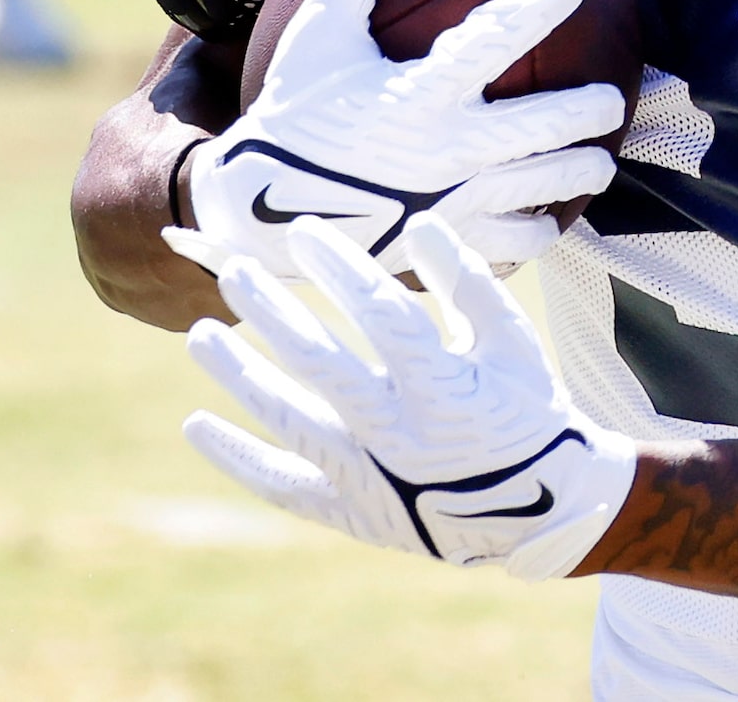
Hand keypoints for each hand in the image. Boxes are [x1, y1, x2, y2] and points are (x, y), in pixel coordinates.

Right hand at [174, 0, 626, 279]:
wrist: (259, 210)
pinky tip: (548, 220)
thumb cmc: (295, 109)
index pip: (493, 39)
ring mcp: (451, 205)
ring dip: (581, 173)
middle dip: (590, 111)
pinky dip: (538, 232)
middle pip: (544, 129)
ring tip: (597, 164)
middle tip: (611, 98)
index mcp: (416, 96)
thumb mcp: (318, 33)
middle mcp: (444, 153)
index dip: (539, 3)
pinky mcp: (446, 245)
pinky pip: (512, 246)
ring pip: (543, 190)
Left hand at [185, 215, 636, 577]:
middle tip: (234, 273)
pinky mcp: (353, 512)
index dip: (341, 269)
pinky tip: (196, 423)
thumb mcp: (514, 342)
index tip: (304, 231)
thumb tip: (420, 225)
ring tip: (201, 334)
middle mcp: (403, 436)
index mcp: (449, 389)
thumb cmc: (528, 407)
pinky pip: (283, 485)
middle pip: (322, 365)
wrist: (542, 509)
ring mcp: (372, 480)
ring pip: (290, 422)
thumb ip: (468, 284)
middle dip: (274, 313)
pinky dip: (237, 457)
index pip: (383, 316)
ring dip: (242, 376)